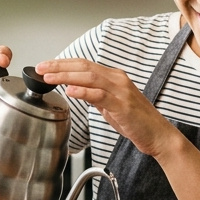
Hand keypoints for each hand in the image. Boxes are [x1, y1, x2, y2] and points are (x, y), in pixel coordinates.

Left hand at [35, 58, 182, 157]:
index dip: (63, 64)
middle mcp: (117, 79)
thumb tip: (77, 90)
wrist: (158, 135)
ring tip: (49, 78)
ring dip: (66, 76)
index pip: (83, 65)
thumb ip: (96, 97)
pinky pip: (100, 95)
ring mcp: (121, 91)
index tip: (45, 66)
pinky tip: (70, 91)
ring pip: (89, 77)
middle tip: (41, 68)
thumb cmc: (136, 122)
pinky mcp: (123, 105)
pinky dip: (83, 91)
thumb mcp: (111, 106)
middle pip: (83, 66)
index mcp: (114, 78)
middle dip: (59, 66)